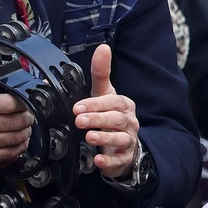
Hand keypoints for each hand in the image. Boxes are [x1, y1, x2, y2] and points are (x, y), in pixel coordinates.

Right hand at [0, 84, 30, 168]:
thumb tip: (11, 89)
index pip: (11, 103)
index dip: (22, 104)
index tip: (25, 105)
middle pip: (18, 121)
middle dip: (27, 119)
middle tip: (28, 118)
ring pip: (18, 136)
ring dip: (25, 133)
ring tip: (24, 129)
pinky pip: (12, 152)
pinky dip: (20, 147)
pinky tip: (19, 142)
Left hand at [73, 44, 140, 177]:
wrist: (123, 144)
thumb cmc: (110, 116)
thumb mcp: (105, 93)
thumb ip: (101, 72)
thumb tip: (103, 47)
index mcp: (124, 105)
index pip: (113, 101)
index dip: (96, 104)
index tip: (78, 107)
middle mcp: (129, 121)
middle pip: (117, 119)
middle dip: (98, 119)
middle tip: (79, 120)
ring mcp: (128, 140)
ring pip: (121, 138)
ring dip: (104, 137)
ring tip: (89, 137)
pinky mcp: (124, 157)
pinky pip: (119, 160)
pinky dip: (109, 160)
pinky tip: (98, 159)